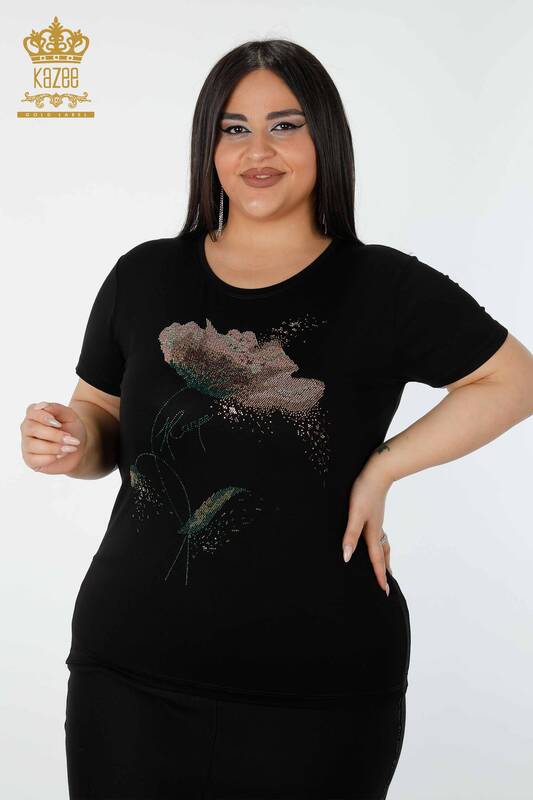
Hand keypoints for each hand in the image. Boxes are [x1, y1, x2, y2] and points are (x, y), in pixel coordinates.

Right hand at [20, 401, 86, 474]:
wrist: (80, 449)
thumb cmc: (72, 429)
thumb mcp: (70, 416)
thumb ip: (56, 408)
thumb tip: (41, 406)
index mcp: (35, 414)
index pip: (31, 411)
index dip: (44, 417)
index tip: (59, 424)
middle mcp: (27, 428)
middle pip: (32, 429)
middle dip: (54, 435)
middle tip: (70, 438)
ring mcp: (26, 444)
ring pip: (32, 445)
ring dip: (54, 447)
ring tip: (69, 448)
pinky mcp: (29, 459)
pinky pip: (34, 459)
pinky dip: (50, 458)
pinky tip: (61, 455)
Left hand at [341, 465, 393, 594]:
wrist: (378, 471)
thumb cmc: (365, 491)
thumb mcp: (355, 514)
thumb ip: (351, 535)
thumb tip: (347, 558)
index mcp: (372, 532)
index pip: (376, 559)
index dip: (378, 575)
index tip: (384, 592)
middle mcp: (377, 529)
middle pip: (383, 554)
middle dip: (384, 570)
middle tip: (387, 584)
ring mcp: (376, 520)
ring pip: (382, 543)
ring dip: (384, 556)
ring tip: (385, 565)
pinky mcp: (374, 512)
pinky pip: (379, 534)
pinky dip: (379, 542)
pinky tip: (374, 538)